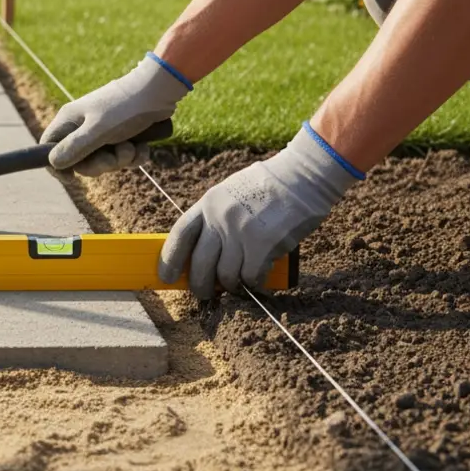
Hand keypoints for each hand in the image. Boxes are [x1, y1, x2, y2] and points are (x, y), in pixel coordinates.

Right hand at [41, 52, 191, 176]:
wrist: (160, 91)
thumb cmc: (125, 107)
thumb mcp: (98, 130)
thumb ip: (74, 147)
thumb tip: (53, 163)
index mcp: (70, 120)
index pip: (49, 146)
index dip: (57, 165)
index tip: (72, 177)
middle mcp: (83, 126)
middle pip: (80, 161)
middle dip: (101, 164)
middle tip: (114, 156)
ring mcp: (103, 131)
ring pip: (104, 161)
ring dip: (121, 159)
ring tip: (132, 146)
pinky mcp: (122, 135)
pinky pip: (123, 157)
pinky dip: (134, 156)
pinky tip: (143, 147)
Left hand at [158, 123, 363, 299]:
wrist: (303, 176)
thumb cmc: (269, 186)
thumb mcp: (231, 194)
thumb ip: (216, 218)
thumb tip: (206, 253)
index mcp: (208, 203)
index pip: (180, 235)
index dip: (169, 259)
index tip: (167, 277)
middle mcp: (219, 218)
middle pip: (199, 263)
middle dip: (200, 286)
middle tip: (206, 294)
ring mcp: (240, 232)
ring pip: (226, 275)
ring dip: (233, 285)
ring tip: (240, 283)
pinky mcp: (263, 244)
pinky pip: (251, 276)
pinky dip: (254, 282)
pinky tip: (259, 278)